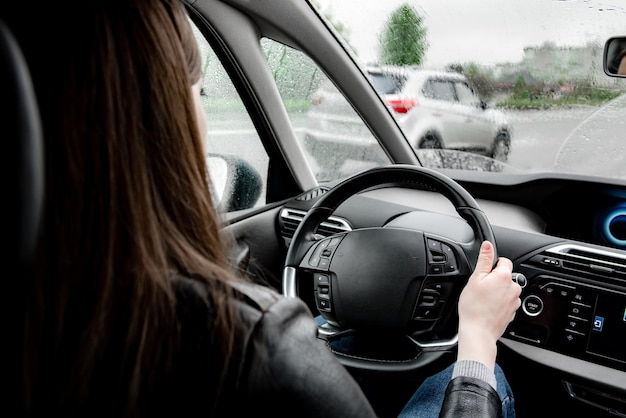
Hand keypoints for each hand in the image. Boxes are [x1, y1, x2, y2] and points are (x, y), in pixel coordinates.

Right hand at [456, 241, 521, 370]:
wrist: (478, 332)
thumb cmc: (474, 307)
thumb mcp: (475, 279)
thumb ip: (484, 260)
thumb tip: (488, 245)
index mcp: (505, 277)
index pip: (504, 261)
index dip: (492, 265)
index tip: (484, 273)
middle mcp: (514, 288)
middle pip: (505, 276)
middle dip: (495, 279)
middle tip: (480, 288)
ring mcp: (515, 301)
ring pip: (506, 290)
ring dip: (497, 292)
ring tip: (483, 300)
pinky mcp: (513, 312)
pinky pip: (506, 302)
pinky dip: (499, 303)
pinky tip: (488, 308)